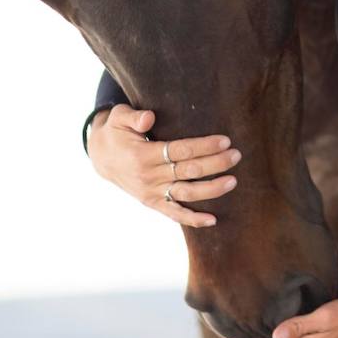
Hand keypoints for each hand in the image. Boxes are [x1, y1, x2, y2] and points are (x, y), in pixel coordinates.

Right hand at [86, 104, 241, 228]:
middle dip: (215, 164)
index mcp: (143, 155)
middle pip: (188, 171)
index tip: (225, 140)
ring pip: (186, 193)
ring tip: (233, 181)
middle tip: (237, 155)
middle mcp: (148, 177)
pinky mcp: (153, 203)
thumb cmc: (116, 132)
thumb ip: (133, 117)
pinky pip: (174, 213)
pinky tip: (212, 220)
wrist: (101, 158)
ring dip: (211, 189)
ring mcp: (151, 193)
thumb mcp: (118, 118)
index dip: (204, 146)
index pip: (181, 150)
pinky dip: (193, 219)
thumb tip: (148, 118)